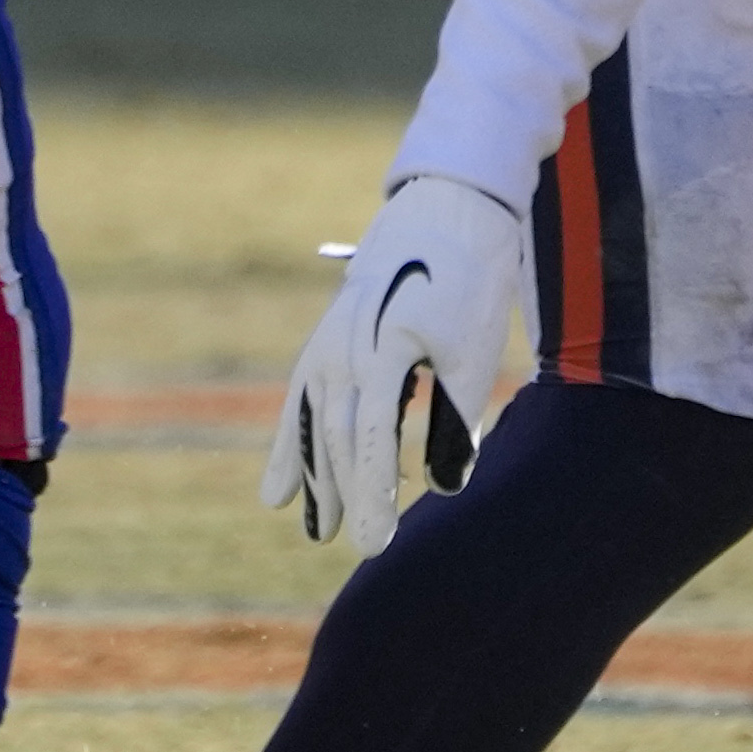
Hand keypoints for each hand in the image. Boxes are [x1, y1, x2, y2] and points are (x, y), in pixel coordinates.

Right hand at [263, 172, 532, 552]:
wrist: (448, 203)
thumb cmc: (472, 277)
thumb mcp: (473, 351)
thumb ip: (455, 421)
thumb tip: (444, 489)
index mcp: (382, 351)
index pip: (369, 439)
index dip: (372, 495)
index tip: (377, 545)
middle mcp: (343, 348)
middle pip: (334, 437)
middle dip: (343, 495)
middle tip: (353, 548)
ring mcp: (328, 341)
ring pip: (312, 422)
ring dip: (312, 478)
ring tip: (310, 526)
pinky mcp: (329, 337)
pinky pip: (302, 400)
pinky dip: (290, 445)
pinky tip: (278, 488)